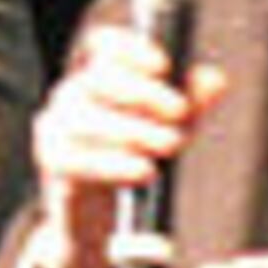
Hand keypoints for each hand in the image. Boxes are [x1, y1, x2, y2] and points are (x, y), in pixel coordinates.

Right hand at [26, 23, 216, 267]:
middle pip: (98, 78)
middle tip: (180, 112)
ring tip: (171, 145)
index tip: (164, 65)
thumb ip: (188, 104)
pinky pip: (77, 158)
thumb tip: (214, 80)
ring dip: (135, 130)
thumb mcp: (166, 129)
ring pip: (87, 117)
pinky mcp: (52, 163)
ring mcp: (55, 127)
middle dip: (144, 93)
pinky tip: (145, 171)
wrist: (97, 222)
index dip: (131, 48)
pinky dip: (115, 164)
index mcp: (96, 75)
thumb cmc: (131, 162)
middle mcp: (70, 94)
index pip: (103, 45)